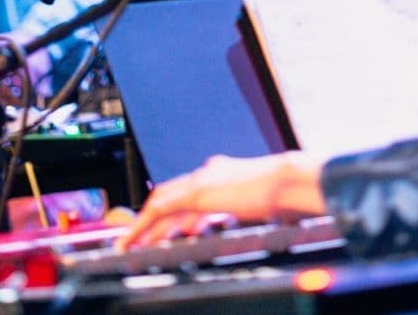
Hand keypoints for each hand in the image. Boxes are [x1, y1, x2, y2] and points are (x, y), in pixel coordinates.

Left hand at [115, 151, 326, 249]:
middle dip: (150, 217)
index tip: (164, 227)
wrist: (287, 180)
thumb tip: (247, 217)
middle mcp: (208, 172)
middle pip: (169, 194)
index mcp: (223, 172)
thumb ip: (246, 206)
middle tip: (136, 237)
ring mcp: (202, 180)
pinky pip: (161, 210)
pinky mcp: (197, 193)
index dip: (173, 210)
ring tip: (130, 245)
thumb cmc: (283, 191)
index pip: (189, 190)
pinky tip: (136, 240)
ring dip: (143, 225)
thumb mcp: (260, 200)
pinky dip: (145, 225)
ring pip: (161, 203)